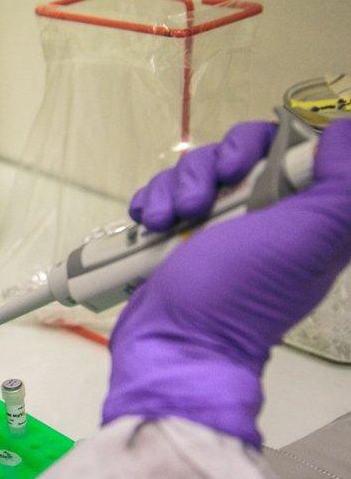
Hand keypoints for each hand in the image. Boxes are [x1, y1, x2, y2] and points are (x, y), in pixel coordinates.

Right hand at [104, 120, 350, 446]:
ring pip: (191, 173)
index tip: (242, 168)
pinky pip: (160, 196)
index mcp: (300, 215)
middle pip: (232, 154)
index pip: (287, 147)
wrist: (174, 344)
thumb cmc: (240, 293)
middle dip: (207, 168)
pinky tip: (148, 224)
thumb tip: (340, 134)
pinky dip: (150, 202)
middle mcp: (259, 218)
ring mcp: (212, 229)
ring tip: (163, 223)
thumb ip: (343, 183)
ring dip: (171, 190)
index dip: (261, 144)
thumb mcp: (309, 238)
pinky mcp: (172, 239)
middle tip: (197, 205)